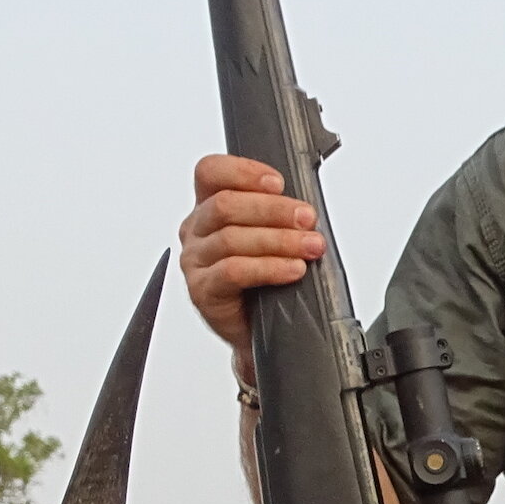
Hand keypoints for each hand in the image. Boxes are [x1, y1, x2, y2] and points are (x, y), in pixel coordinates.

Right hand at [178, 154, 324, 362]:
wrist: (259, 331)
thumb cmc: (263, 280)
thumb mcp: (269, 236)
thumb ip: (277, 214)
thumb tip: (305, 208)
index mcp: (208, 207)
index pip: (210, 173)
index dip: (243, 172)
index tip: (278, 183)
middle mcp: (196, 230)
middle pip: (225, 205)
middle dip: (273, 209)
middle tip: (306, 219)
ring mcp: (195, 261)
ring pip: (231, 238)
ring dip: (278, 240)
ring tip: (309, 247)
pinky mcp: (202, 291)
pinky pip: (233, 272)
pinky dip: (269, 268)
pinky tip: (292, 269)